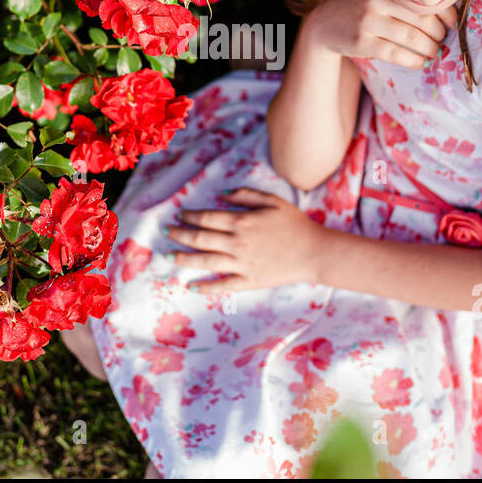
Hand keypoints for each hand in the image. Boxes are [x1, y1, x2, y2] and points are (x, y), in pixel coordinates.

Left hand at [165, 187, 324, 294]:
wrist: (314, 252)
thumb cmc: (295, 224)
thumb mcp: (273, 201)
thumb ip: (246, 195)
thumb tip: (221, 195)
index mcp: (242, 221)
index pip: (207, 218)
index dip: (190, 216)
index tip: (180, 215)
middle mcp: (237, 243)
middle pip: (200, 238)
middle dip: (180, 235)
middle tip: (167, 232)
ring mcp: (242, 264)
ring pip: (205, 261)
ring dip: (185, 258)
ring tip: (170, 256)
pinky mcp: (249, 280)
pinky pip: (223, 285)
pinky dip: (206, 287)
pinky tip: (192, 286)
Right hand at [306, 0, 459, 69]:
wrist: (324, 23)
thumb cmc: (360, 7)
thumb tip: (446, 12)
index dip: (444, 13)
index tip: (453, 23)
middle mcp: (376, 2)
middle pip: (420, 19)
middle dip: (438, 33)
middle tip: (442, 39)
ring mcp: (368, 22)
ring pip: (411, 38)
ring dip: (429, 48)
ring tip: (434, 51)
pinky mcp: (362, 43)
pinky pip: (396, 54)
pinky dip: (413, 61)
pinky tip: (420, 62)